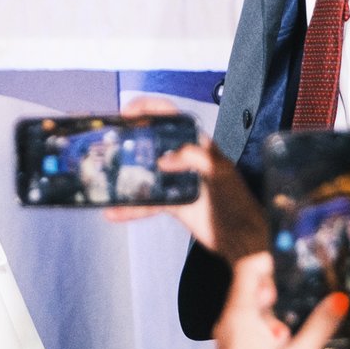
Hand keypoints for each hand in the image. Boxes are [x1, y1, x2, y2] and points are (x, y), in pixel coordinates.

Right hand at [101, 97, 265, 264]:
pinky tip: (116, 211)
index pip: (173, 118)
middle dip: (131, 140)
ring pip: (147, 174)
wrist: (242, 239)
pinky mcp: (174, 203)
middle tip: (110, 142)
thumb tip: (165, 159)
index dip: (150, 109)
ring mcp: (179, 182)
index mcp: (200, 146)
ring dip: (127, 177)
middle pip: (154, 143)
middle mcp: (187, 161)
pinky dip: (132, 207)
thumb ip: (196, 159)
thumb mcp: (220, 174)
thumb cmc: (239, 204)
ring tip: (107, 178)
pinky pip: (148, 202)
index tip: (129, 112)